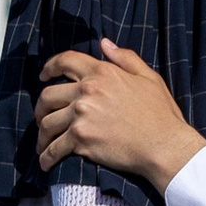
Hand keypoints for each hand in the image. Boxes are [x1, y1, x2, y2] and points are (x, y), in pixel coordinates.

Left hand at [36, 42, 205, 191]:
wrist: (164, 145)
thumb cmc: (160, 113)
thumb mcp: (148, 77)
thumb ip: (125, 58)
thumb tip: (104, 43)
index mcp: (102, 72)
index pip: (65, 61)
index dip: (50, 67)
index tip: (43, 75)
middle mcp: (87, 91)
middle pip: (48, 95)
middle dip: (41, 107)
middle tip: (42, 117)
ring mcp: (81, 115)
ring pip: (47, 123)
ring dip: (42, 135)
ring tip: (44, 144)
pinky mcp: (81, 139)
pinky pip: (54, 148)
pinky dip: (47, 157)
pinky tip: (45, 162)